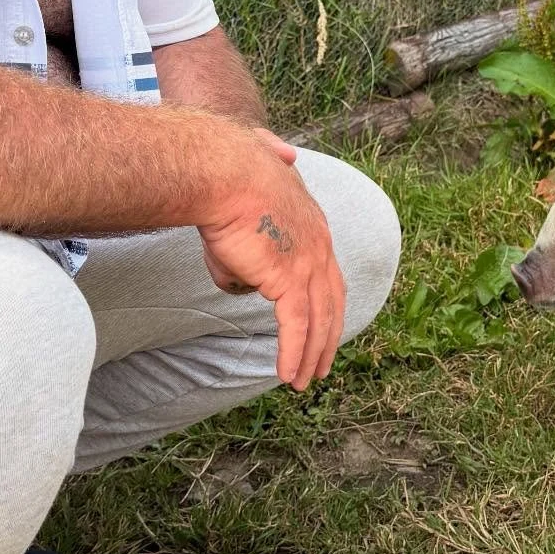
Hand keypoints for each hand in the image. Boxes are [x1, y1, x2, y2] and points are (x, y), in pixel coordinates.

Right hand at [197, 131, 345, 389]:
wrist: (222, 171)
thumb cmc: (226, 176)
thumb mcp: (240, 214)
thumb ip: (247, 236)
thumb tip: (239, 275)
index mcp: (314, 223)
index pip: (328, 271)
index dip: (327, 301)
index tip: (322, 325)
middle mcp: (319, 244)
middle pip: (332, 301)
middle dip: (328, 337)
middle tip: (322, 365)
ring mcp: (308, 262)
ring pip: (318, 321)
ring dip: (311, 356)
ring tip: (302, 382)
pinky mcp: (288, 280)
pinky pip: (296, 327)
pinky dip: (293, 354)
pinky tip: (287, 376)